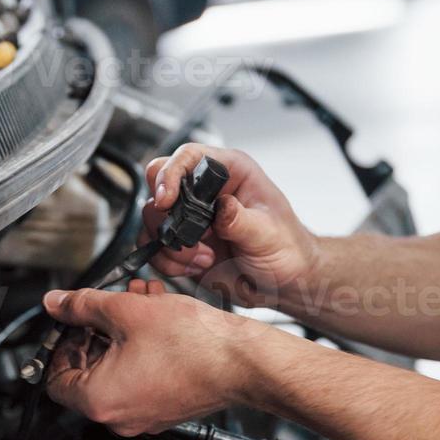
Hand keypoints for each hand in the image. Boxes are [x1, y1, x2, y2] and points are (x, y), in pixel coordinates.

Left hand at [42, 281, 266, 434]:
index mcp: (100, 401)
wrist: (242, 362)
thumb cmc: (193, 345)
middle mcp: (119, 418)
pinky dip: (141, 349)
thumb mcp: (125, 311)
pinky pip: (140, 378)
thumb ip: (82, 306)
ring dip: (121, 333)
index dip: (60, 345)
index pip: (54, 380)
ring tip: (136, 302)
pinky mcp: (165, 409)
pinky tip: (155, 318)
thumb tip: (57, 304)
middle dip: (95, 331)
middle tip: (105, 306)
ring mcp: (144, 417)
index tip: (71, 324)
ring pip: (117, 371)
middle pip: (87, 374)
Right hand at [144, 143, 318, 306]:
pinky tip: (196, 267)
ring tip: (203, 258)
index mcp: (230, 172)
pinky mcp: (183, 243)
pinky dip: (168, 261)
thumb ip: (242, 220)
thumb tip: (221, 207)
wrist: (284, 283)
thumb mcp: (269, 234)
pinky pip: (155, 247)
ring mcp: (191, 217)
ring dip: (170, 244)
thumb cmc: (287, 248)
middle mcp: (206, 191)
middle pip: (159, 183)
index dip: (170, 172)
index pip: (188, 156)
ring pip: (152, 218)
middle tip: (185, 236)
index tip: (166, 199)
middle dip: (165, 214)